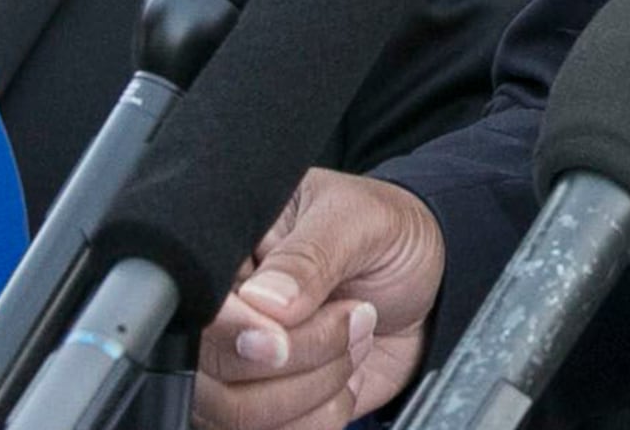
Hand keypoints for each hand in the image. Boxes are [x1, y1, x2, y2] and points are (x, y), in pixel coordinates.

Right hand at [191, 169, 446, 429]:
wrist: (430, 283)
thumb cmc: (387, 235)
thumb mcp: (360, 220)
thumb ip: (310, 256)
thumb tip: (263, 302)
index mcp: (228, 253)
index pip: (200, 309)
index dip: (236, 334)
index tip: (281, 339)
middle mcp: (223, 313)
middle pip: (213, 372)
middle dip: (298, 358)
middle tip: (355, 317)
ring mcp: (241, 364)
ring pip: (238, 414)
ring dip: (315, 389)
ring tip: (356, 340)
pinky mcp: (270, 403)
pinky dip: (321, 418)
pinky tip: (347, 377)